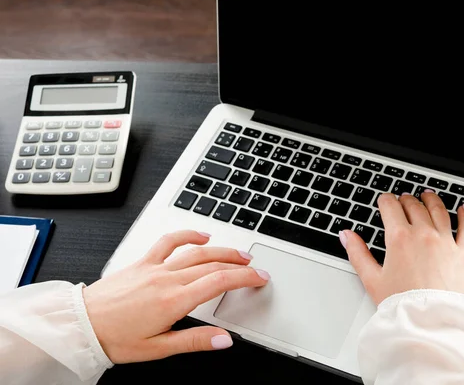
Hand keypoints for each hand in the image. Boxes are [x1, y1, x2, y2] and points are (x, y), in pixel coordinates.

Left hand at [83, 230, 269, 363]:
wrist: (82, 325)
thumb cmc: (115, 338)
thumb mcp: (158, 348)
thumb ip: (195, 341)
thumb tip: (224, 339)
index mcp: (173, 302)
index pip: (219, 282)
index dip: (245, 278)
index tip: (260, 278)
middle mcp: (167, 279)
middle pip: (213, 264)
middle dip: (240, 265)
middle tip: (256, 268)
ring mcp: (155, 267)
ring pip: (196, 251)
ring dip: (222, 249)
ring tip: (239, 253)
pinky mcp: (143, 261)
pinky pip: (169, 241)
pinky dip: (187, 235)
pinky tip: (201, 235)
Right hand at [339, 191, 463, 304]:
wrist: (431, 323)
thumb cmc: (402, 305)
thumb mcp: (372, 279)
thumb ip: (357, 253)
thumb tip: (346, 235)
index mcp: (399, 238)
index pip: (390, 206)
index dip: (385, 200)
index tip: (384, 201)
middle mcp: (423, 234)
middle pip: (414, 205)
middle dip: (405, 200)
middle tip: (403, 200)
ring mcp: (446, 241)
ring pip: (439, 210)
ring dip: (431, 199)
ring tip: (427, 196)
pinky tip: (462, 208)